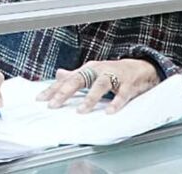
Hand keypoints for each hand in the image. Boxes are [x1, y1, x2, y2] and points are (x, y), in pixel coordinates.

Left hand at [36, 59, 158, 113]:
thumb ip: (75, 75)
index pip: (67, 79)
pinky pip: (122, 94)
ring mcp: (114, 76)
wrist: (141, 68)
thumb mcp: (93, 72)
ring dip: (90, 98)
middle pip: (80, 79)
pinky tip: (109, 112)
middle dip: (65, 92)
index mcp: (88, 69)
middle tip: (54, 104)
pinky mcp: (129, 84)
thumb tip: (58, 74)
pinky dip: (116, 103)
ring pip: (100, 85)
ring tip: (81, 111)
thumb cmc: (114, 72)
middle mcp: (99, 71)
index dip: (53, 89)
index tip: (40, 99)